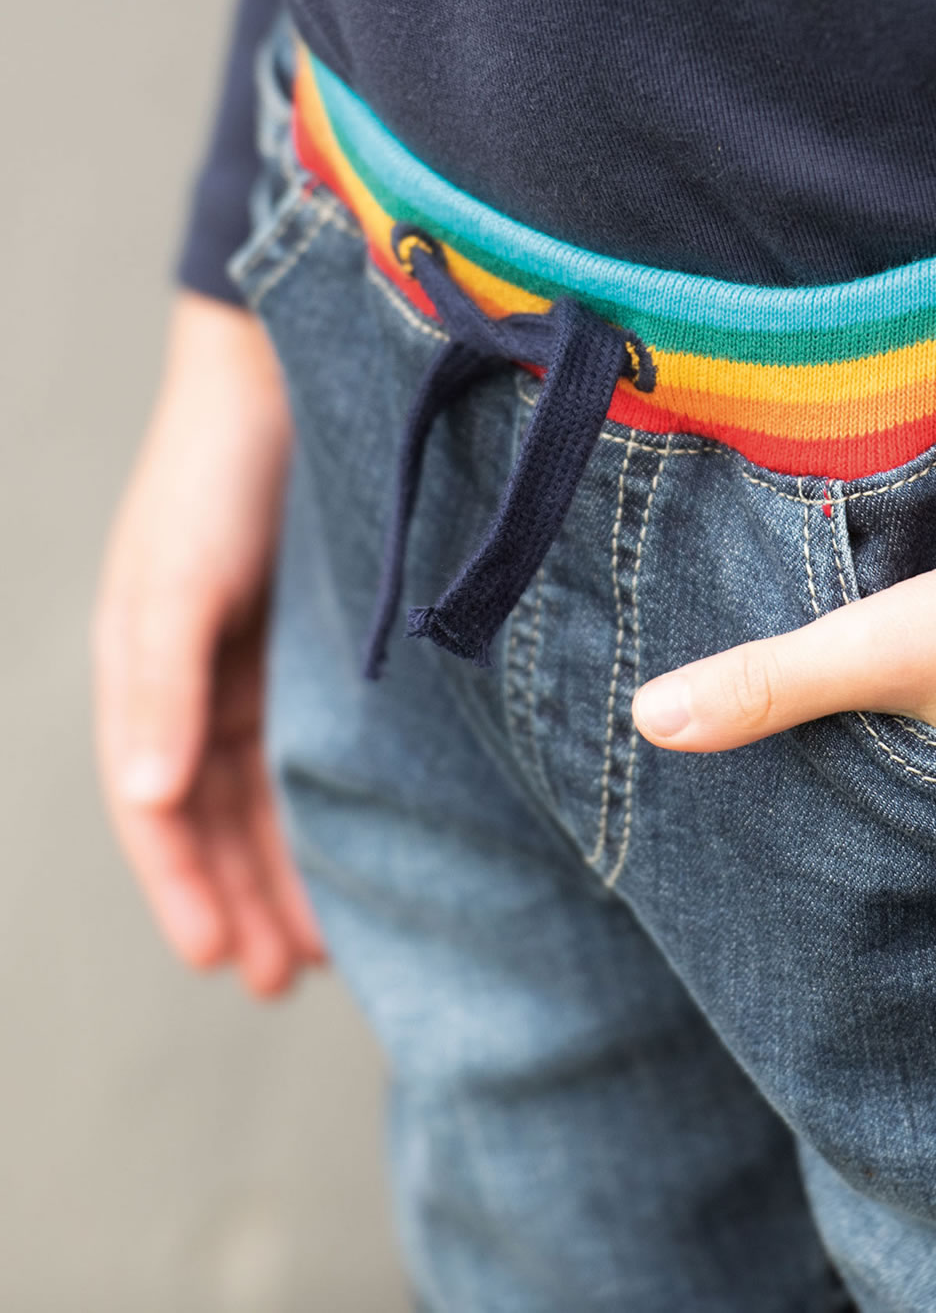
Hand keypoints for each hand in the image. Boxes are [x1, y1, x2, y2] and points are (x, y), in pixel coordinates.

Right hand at [92, 291, 322, 996]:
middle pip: (215, 818)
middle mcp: (202, 680)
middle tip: (285, 982)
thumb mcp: (175, 580)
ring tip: (326, 952)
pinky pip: (320, 749)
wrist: (291, 376)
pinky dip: (330, 806)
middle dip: (242, 900)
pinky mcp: (324, 648)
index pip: (158, 805)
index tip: (223, 961)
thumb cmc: (218, 475)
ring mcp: (263, 665)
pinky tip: (364, 849)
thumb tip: (152, 798)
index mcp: (149, 672)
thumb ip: (160, 682)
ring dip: (288, 871)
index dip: (183, 885)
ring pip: (271, 796)